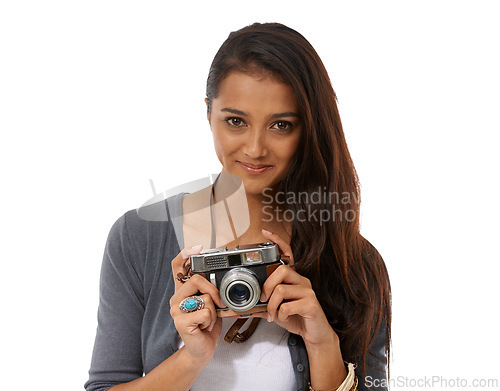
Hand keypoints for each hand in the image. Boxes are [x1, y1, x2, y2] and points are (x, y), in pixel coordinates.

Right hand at [169, 246, 223, 364]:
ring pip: (204, 297)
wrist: (200, 350)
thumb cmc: (206, 326)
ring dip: (214, 311)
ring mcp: (176, 310)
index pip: (178, 265)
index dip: (186, 253)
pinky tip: (204, 327)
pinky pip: (205, 312)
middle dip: (214, 290)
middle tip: (219, 303)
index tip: (199, 248)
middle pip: (196, 278)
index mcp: (182, 291)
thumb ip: (210, 291)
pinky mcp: (180, 322)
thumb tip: (223, 279)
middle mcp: (176, 298)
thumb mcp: (211, 304)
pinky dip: (211, 320)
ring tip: (207, 320)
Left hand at [256, 230, 338, 347]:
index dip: (278, 242)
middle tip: (263, 299)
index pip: (288, 255)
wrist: (315, 335)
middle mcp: (302, 281)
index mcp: (294, 278)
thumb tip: (242, 308)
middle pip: (281, 270)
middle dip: (267, 286)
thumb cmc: (296, 318)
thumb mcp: (275, 311)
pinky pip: (288, 305)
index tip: (266, 233)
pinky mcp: (311, 304)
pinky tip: (283, 318)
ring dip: (271, 305)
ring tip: (272, 314)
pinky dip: (280, 314)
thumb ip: (261, 306)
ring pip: (281, 289)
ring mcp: (308, 291)